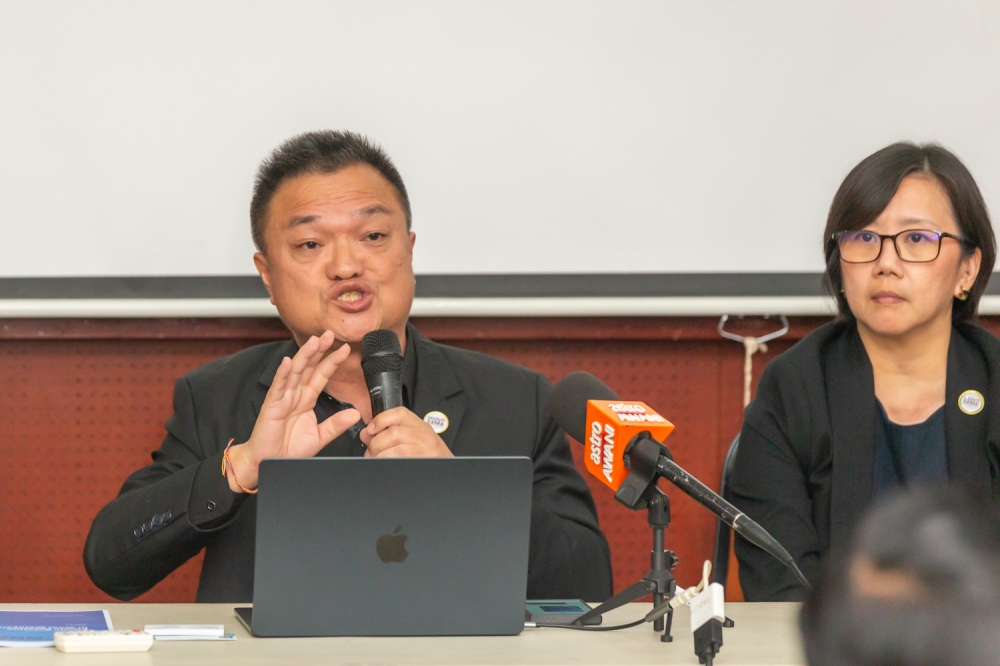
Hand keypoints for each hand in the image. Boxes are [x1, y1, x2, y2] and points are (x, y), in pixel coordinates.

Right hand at [226, 331, 359, 491]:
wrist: (268, 462)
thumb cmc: (288, 449)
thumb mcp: (319, 436)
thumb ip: (336, 424)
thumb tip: (355, 414)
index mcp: (306, 399)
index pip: (321, 375)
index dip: (332, 361)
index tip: (345, 349)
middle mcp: (295, 394)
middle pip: (309, 367)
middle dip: (319, 350)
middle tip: (329, 334)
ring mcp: (283, 397)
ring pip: (295, 371)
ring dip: (304, 355)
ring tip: (314, 341)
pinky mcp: (272, 405)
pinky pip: (278, 387)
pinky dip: (283, 373)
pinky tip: (289, 362)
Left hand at [360, 407, 452, 457]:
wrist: (448, 473)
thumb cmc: (429, 456)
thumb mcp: (415, 439)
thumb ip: (391, 433)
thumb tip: (367, 434)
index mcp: (421, 426)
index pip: (400, 414)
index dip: (381, 419)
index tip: (370, 430)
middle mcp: (425, 436)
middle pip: (393, 433)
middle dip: (375, 444)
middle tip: (370, 452)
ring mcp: (426, 451)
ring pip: (395, 450)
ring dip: (379, 456)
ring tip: (376, 460)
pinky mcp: (421, 465)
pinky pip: (400, 463)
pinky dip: (387, 465)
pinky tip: (384, 466)